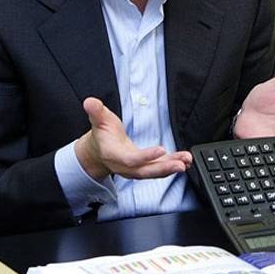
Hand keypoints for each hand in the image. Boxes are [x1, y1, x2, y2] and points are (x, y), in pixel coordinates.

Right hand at [75, 97, 191, 180]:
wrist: (99, 151)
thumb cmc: (102, 134)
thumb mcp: (98, 119)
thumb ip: (96, 111)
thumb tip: (89, 101)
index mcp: (113, 154)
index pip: (130, 159)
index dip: (145, 156)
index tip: (161, 149)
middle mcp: (125, 166)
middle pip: (145, 171)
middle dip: (163, 168)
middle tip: (180, 164)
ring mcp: (135, 169)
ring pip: (154, 172)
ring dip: (171, 167)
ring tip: (186, 161)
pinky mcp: (144, 167)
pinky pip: (158, 169)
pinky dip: (171, 165)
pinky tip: (184, 161)